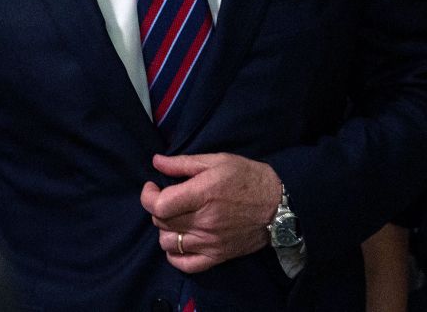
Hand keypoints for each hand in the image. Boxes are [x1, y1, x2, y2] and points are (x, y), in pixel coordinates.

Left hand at [139, 152, 281, 272]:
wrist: (279, 205)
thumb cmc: (246, 177)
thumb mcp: (216, 161)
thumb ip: (183, 163)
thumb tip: (156, 162)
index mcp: (202, 195)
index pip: (159, 205)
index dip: (148, 195)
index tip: (153, 186)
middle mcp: (204, 222)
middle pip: (161, 222)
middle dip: (158, 208)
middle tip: (169, 198)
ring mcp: (211, 242)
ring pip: (168, 243)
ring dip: (166, 230)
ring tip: (176, 218)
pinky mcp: (218, 256)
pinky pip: (186, 265)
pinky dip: (175, 255)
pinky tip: (179, 241)